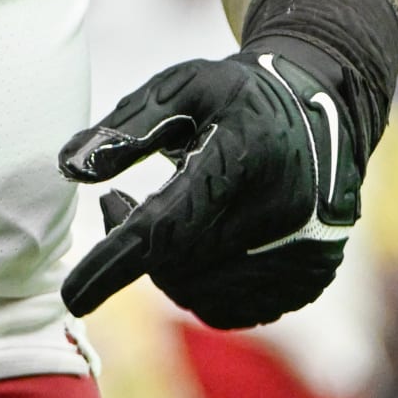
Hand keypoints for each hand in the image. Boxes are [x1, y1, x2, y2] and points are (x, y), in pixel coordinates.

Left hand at [59, 44, 363, 326]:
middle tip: (114, 203)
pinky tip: (198, 244)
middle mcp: (280, 212)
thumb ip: (126, 126)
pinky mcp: (308, 278)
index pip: (168, 225)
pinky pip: (232, 309)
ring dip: (165, 266)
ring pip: (200, 295)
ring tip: (159, 217)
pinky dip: (200, 285)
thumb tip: (69, 167)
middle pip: (178, 264)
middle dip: (132, 245)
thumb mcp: (183, 88)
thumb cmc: (241, 97)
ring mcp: (300, 252)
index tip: (72, 295)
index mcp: (243, 156)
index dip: (115, 263)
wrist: (328, 112)